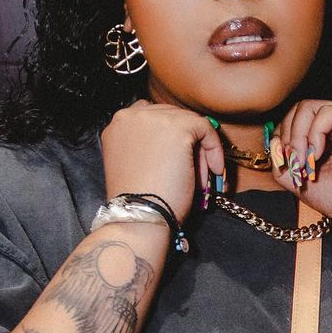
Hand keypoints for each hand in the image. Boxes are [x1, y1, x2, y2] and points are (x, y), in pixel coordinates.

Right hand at [101, 100, 225, 222]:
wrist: (140, 216)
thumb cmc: (139, 201)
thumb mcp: (137, 164)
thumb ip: (150, 147)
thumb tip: (182, 144)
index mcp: (117, 126)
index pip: (152, 119)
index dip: (170, 138)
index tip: (182, 157)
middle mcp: (131, 116)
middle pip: (171, 117)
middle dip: (187, 143)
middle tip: (197, 171)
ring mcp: (153, 118)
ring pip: (189, 123)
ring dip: (199, 150)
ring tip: (202, 177)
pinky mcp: (177, 127)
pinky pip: (205, 129)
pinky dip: (214, 148)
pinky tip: (214, 170)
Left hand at [271, 100, 331, 225]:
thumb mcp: (297, 180)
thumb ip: (281, 160)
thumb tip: (273, 141)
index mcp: (325, 137)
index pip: (294, 121)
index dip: (282, 137)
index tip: (284, 163)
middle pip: (298, 110)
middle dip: (288, 136)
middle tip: (293, 162)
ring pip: (308, 107)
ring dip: (298, 136)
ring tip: (304, 161)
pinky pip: (326, 112)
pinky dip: (314, 133)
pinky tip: (318, 154)